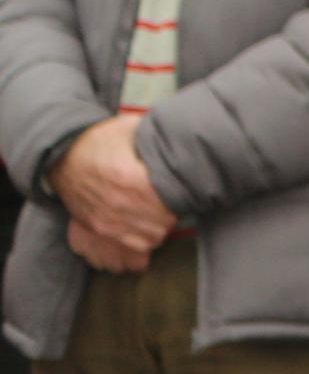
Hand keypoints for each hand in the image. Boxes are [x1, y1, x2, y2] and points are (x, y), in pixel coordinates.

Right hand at [53, 115, 172, 264]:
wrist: (60, 156)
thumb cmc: (96, 141)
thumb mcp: (126, 129)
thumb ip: (155, 135)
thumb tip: (183, 137)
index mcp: (130, 177)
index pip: (171, 199)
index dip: (181, 195)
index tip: (180, 189)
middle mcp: (120, 202)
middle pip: (166, 221)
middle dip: (173, 211)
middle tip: (172, 201)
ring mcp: (109, 218)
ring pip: (154, 236)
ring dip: (161, 226)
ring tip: (161, 213)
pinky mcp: (99, 227)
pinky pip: (135, 244)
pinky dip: (146, 238)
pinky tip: (147, 224)